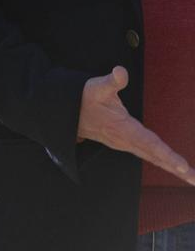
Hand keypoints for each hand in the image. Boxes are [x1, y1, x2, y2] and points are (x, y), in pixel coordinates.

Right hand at [77, 66, 194, 184]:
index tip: (183, 166)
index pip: (150, 144)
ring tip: (190, 177)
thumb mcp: (96, 86)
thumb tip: (120, 71)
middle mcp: (127, 140)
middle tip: (194, 178)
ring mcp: (126, 144)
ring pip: (153, 158)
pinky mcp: (126, 144)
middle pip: (155, 157)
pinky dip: (162, 162)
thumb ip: (111, 81)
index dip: (167, 155)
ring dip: (172, 168)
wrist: (68, 113)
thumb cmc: (85, 98)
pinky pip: (148, 155)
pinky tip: (172, 166)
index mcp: (124, 129)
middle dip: (176, 168)